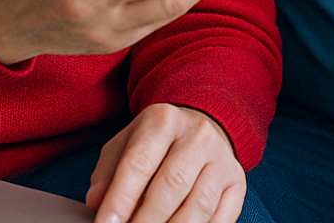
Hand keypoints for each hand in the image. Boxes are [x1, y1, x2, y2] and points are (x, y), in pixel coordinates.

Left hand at [86, 103, 243, 222]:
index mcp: (163, 121)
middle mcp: (197, 135)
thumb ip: (107, 173)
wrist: (201, 127)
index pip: (139, 163)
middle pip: (171, 186)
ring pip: (198, 206)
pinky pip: (221, 218)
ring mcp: (222, 159)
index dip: (120, 199)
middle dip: (146, 220)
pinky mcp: (237, 182)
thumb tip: (96, 202)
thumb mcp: (126, 145)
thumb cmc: (155, 143)